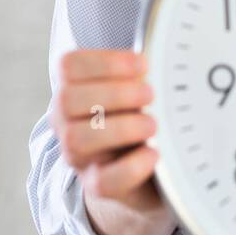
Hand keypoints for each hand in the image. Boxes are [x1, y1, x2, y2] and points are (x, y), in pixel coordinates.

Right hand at [54, 48, 176, 234]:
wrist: (142, 172)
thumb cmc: (139, 116)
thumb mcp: (137, 90)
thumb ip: (141, 73)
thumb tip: (169, 48)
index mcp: (74, 90)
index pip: (68, 65)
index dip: (105, 61)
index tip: (143, 64)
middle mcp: (67, 122)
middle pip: (66, 99)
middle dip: (114, 92)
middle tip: (150, 94)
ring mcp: (79, 157)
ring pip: (77, 139)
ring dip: (121, 126)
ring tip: (152, 123)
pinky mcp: (98, 186)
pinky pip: (104, 181)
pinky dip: (132, 166)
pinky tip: (154, 154)